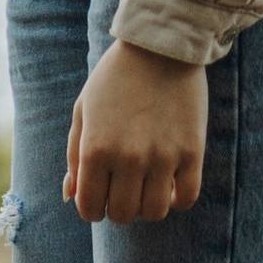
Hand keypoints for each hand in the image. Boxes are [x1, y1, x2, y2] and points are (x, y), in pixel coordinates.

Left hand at [65, 43, 207, 226]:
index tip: (98, 197)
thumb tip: (70, 196)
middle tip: (122, 189)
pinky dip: (176, 200)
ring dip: (147, 206)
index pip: (89, 208)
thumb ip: (74, 156)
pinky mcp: (192, 152)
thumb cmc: (114, 79)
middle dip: (118, 208)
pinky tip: (169, 186)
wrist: (159, 48)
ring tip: (145, 187)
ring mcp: (162, 156)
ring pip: (154, 212)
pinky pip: (186, 198)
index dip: (91, 209)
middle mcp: (128, 158)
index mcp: (95, 148)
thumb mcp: (83, 111)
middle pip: (123, 214)